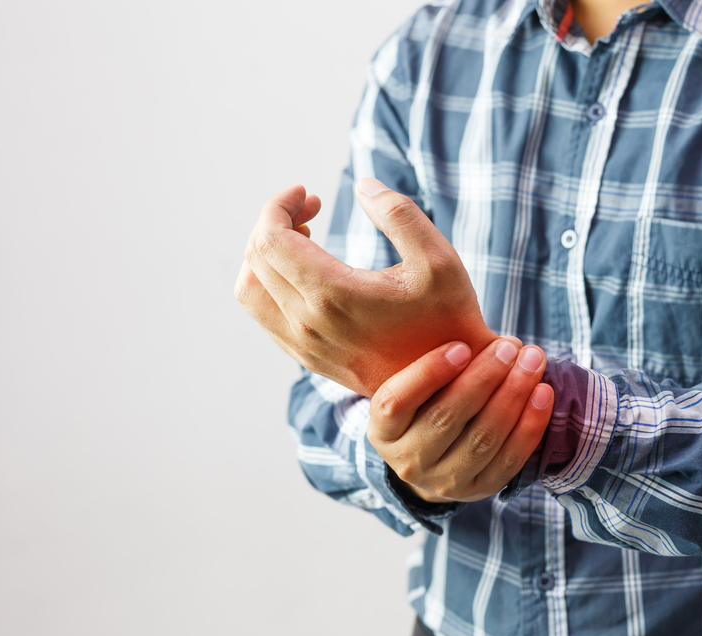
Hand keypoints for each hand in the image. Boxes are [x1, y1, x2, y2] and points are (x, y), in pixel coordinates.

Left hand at [235, 181, 496, 396]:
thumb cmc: (449, 320)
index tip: (306, 193)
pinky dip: (271, 285)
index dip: (279, 206)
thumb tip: (362, 185)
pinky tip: (308, 272)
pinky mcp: (310, 360)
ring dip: (264, 256)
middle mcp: (309, 325)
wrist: (451, 385)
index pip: (269, 239)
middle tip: (311, 207)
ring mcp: (305, 347)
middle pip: (255, 259)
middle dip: (274, 221)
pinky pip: (266, 317)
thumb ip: (399, 213)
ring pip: (250, 292)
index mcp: (333, 296)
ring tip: (302, 238)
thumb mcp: (439, 258)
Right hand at [368, 338, 553, 502]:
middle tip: (509, 346)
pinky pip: (509, 459)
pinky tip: (543, 393)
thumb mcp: (414, 381)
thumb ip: (432, 356)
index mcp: (382, 429)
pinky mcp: (478, 490)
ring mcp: (443, 481)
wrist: (437, 455)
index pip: (395, 401)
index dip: (428, 373)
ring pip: (482, 438)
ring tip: (533, 361)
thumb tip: (469, 319)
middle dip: (484, 377)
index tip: (461, 346)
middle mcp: (407, 461)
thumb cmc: (428, 400)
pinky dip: (530, 424)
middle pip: (445, 418)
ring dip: (513, 395)